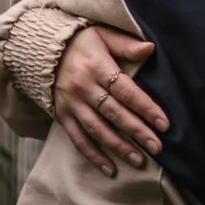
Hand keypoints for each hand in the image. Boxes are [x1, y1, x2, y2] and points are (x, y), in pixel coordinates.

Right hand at [55, 25, 166, 176]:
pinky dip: (93, 156)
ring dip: (119, 147)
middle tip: (157, 147)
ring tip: (140, 160)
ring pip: (97, 130)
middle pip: (114, 113)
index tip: (164, 123)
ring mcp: (72, 104)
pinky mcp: (62, 116)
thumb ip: (126, 44)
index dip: (145, 107)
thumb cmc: (80, 41)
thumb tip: (150, 48)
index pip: (125, 90)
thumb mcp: (102, 34)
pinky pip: (78, 139)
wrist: (40, 49)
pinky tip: (110, 170)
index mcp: (96, 66)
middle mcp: (83, 87)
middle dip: (137, 132)